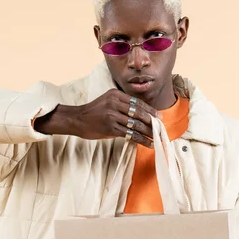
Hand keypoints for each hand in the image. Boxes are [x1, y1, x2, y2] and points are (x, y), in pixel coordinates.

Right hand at [36, 89, 160, 147]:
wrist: (77, 120)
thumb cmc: (93, 112)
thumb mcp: (107, 101)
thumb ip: (121, 103)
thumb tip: (139, 112)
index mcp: (116, 94)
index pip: (137, 103)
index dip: (150, 110)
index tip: (158, 116)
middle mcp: (115, 103)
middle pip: (139, 113)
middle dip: (152, 121)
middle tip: (161, 127)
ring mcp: (113, 116)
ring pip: (136, 124)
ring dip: (149, 132)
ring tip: (157, 137)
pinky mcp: (111, 128)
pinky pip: (131, 134)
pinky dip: (142, 139)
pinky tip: (149, 143)